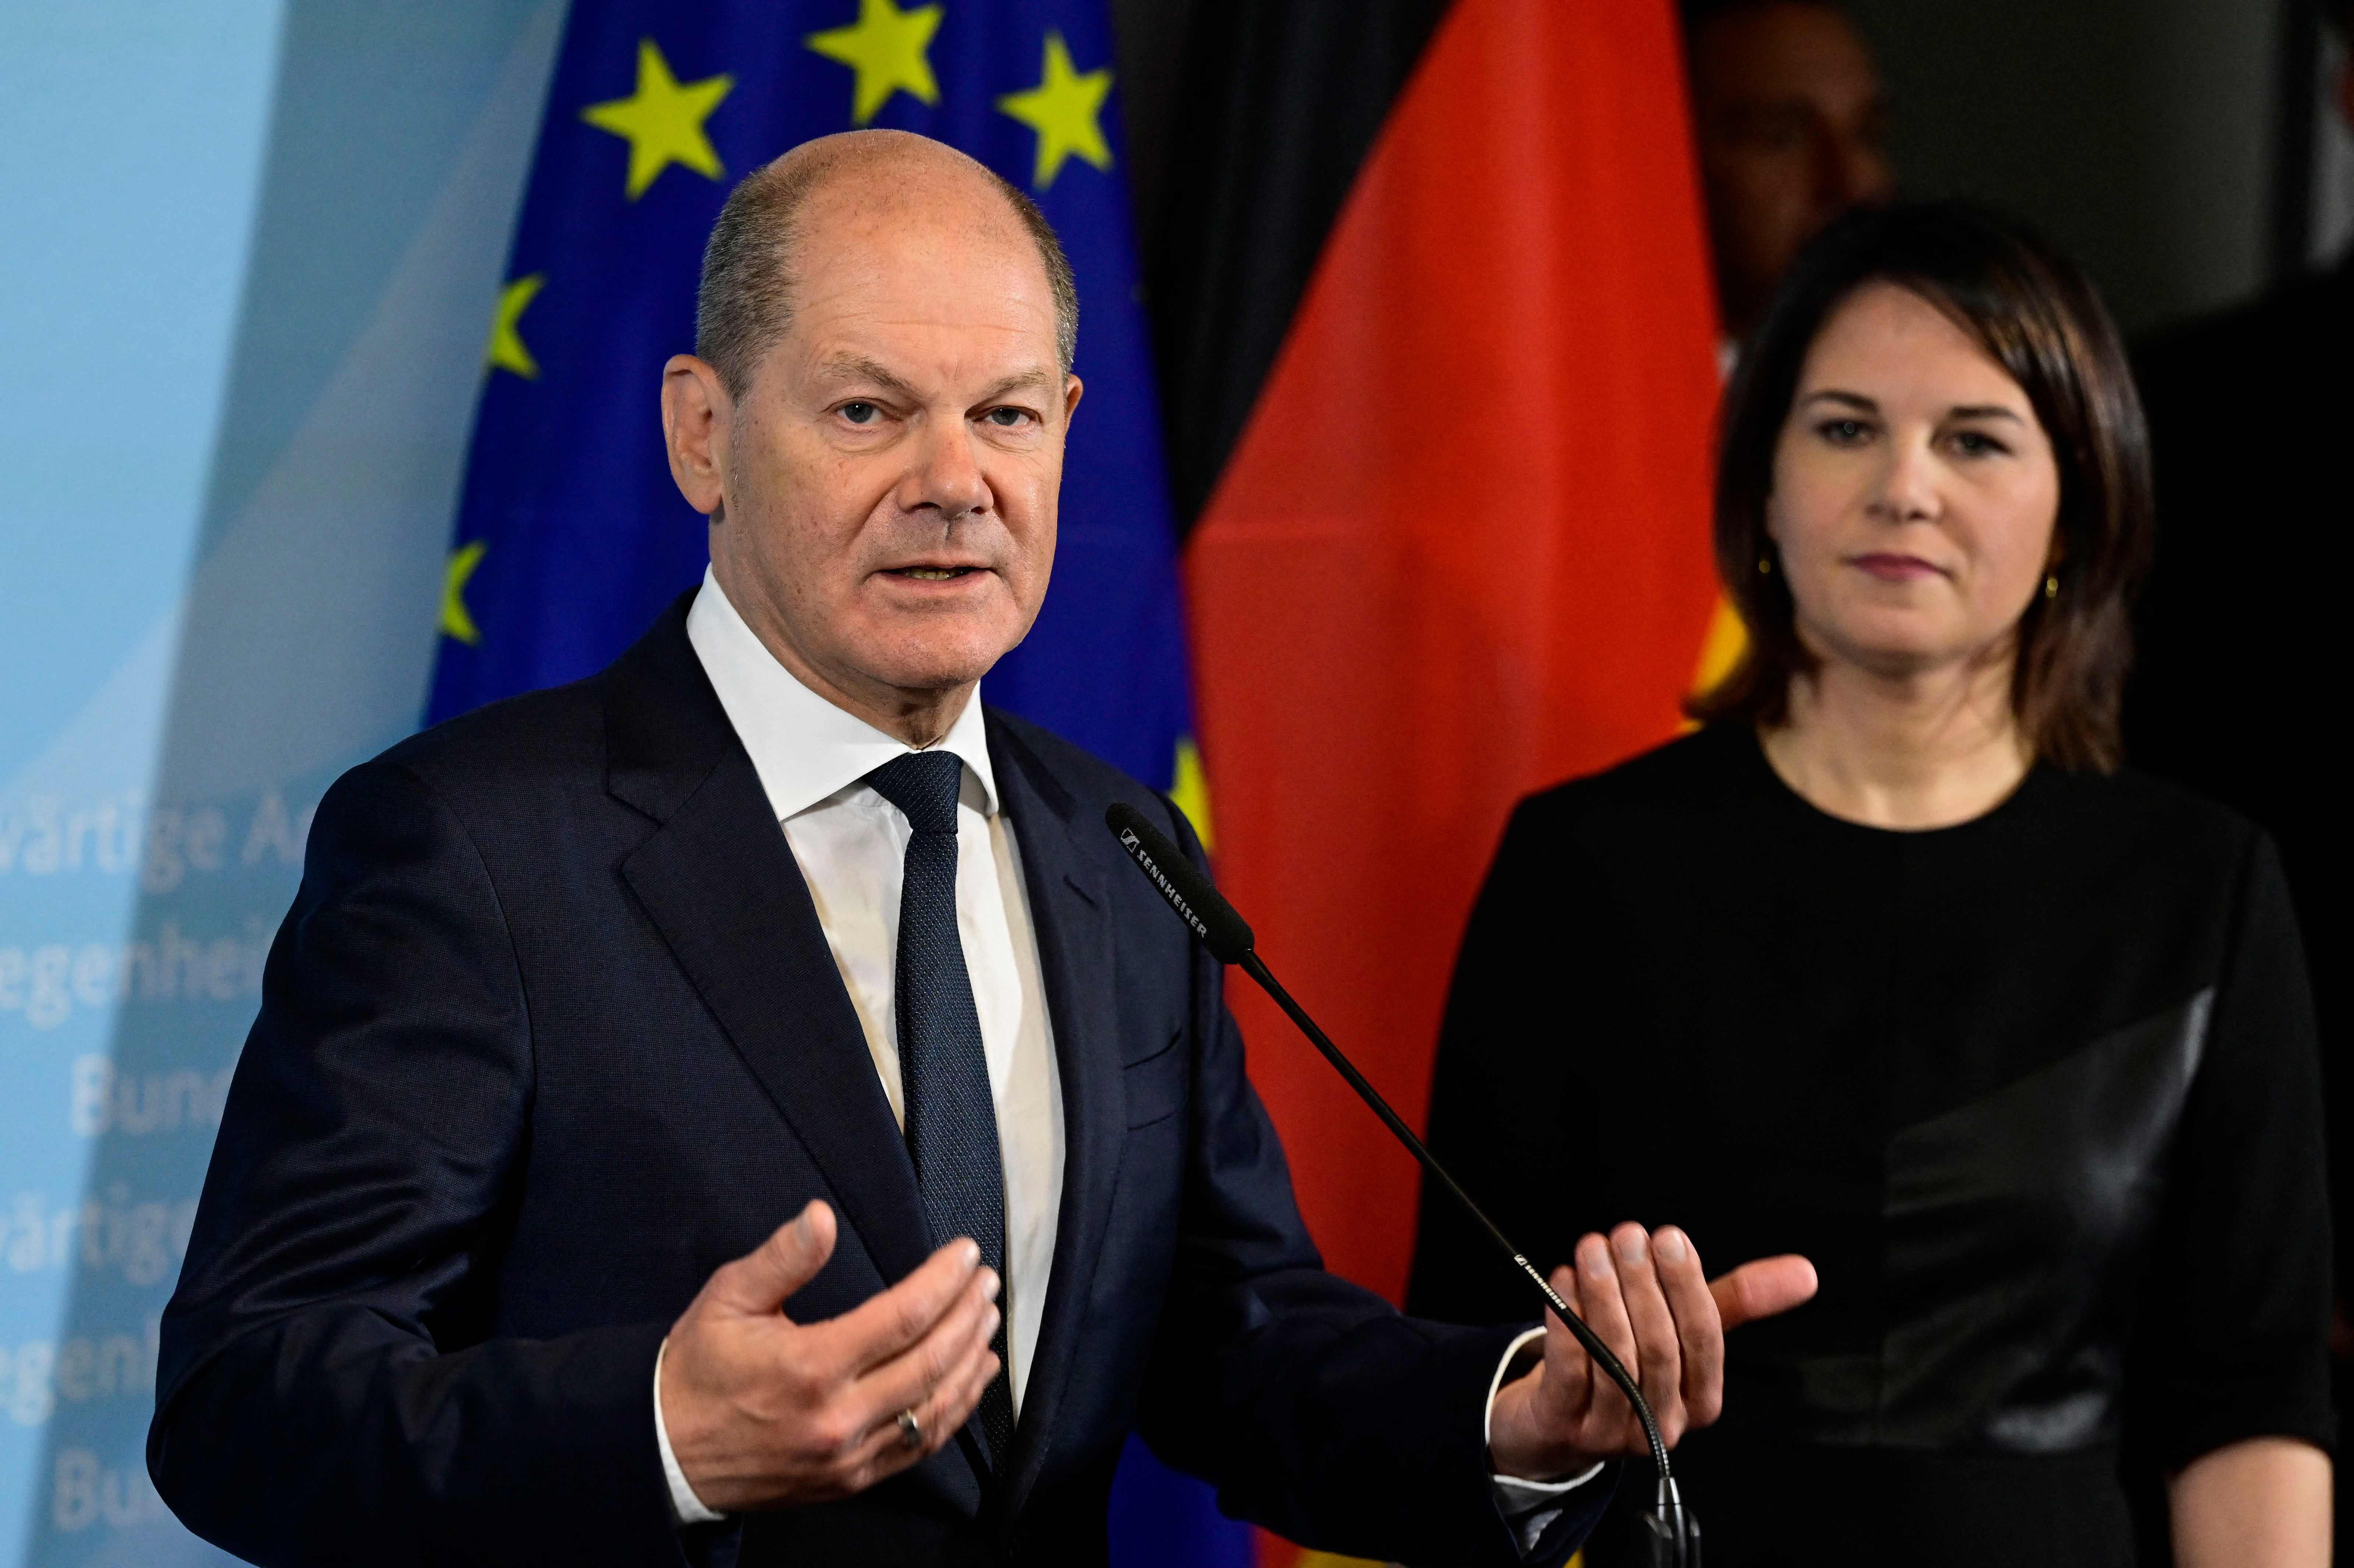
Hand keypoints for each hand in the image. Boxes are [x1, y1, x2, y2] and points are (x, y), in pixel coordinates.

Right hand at [658, 1201, 1002, 1511]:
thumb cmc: (698, 1370)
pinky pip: (919, 1447)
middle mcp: (838, 1418)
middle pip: (931, 1362)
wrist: (667, 1454)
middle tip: (986, 1281)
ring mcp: (848, 1456)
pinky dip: (956, 1410)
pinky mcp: (851, 1480)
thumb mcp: (728, 1300)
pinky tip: (973, 1378)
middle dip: (968, 1315)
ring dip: (971, 1360)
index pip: (903, 1318)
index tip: (965, 1254)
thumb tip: (820, 1216)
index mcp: (810, 1367)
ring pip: (936, 1409)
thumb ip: (782, 1258)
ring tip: (989, 1320)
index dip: (943, 1281)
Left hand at [1486, 1223, 1816, 1480]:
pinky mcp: (1566, 1425)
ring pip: (1615, 1358)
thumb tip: (1805, 1271)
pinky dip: (1566, 1321)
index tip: (1670, 1237)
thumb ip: (1739, 1300)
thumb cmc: (1634, 1361)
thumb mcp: (1684, 1330)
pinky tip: (1563, 1281)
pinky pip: (1570, 1369)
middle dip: (1642, 1284)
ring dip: (1602, 1295)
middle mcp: (1662, 1422)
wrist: (1561, 1420)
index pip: (1704, 1339)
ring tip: (1592, 1249)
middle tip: (1626, 1234)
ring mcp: (1613, 1431)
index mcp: (1702, 1400)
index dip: (1687, 1286)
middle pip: (1659, 1347)